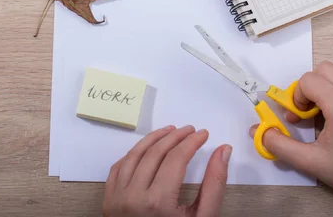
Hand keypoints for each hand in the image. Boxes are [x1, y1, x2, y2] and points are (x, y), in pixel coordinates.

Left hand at [103, 125, 231, 216]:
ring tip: (170, 131)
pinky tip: (146, 148)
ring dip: (153, 139)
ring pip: (135, 155)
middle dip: (175, 137)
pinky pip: (119, 167)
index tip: (203, 134)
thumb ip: (214, 183)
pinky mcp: (108, 200)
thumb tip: (223, 150)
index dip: (192, 142)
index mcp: (158, 202)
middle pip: (156, 152)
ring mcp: (117, 198)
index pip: (177, 158)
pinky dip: (133, 153)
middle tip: (190, 130)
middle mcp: (133, 196)